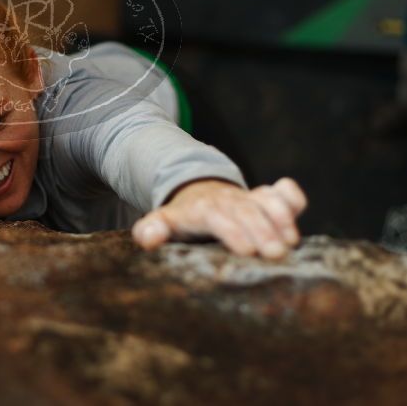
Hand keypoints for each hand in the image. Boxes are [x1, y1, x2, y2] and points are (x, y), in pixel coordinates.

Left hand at [132, 178, 306, 258]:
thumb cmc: (181, 218)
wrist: (196, 194)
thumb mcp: (160, 223)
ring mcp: (249, 197)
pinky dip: (292, 197)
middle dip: (263, 231)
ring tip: (291, 242)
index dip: (232, 231)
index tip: (247, 251)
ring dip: (281, 218)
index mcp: (200, 209)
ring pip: (267, 200)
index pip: (216, 216)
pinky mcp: (266, 196)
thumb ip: (150, 231)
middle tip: (276, 255)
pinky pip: (284, 191)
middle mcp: (227, 200)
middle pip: (246, 211)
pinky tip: (297, 211)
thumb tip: (148, 238)